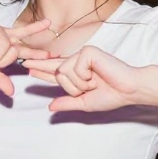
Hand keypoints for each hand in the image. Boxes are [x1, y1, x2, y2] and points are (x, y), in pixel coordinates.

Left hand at [23, 46, 142, 111]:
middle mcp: (78, 62)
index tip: (28, 68)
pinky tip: (96, 76)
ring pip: (63, 72)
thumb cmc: (111, 96)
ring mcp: (82, 55)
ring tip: (94, 83)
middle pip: (55, 70)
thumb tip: (50, 106)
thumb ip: (67, 103)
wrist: (128, 90)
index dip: (41, 71)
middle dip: (52, 75)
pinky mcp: (87, 52)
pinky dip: (84, 77)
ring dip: (79, 84)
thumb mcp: (84, 103)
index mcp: (77, 73)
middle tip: (41, 70)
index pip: (55, 73)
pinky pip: (74, 68)